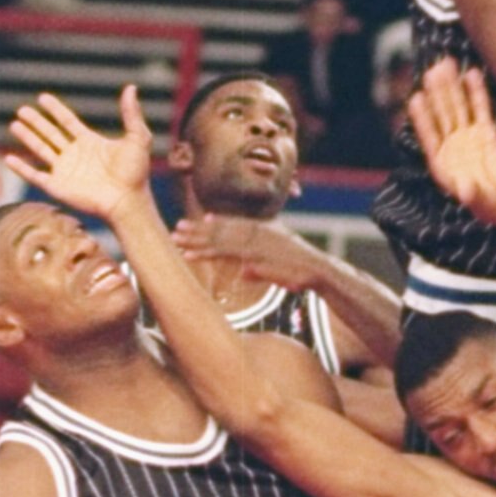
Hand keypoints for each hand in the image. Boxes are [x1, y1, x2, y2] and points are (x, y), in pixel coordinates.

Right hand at [6, 83, 152, 222]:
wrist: (127, 200)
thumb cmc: (135, 172)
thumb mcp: (137, 137)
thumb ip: (131, 113)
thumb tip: (131, 87)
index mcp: (89, 142)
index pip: (67, 121)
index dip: (55, 109)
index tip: (43, 98)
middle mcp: (74, 155)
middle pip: (50, 133)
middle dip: (35, 122)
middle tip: (21, 110)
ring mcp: (64, 170)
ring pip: (40, 149)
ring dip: (27, 137)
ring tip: (14, 124)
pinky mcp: (57, 186)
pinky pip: (34, 175)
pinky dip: (21, 168)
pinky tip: (8, 158)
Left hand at [175, 212, 317, 287]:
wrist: (319, 272)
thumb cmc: (300, 272)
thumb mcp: (278, 266)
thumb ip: (258, 268)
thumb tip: (243, 271)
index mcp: (263, 230)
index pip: (233, 225)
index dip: (213, 225)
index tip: (196, 223)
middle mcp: (257, 231)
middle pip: (222, 230)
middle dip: (198, 231)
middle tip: (176, 229)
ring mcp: (255, 241)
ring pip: (219, 240)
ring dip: (196, 241)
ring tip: (177, 241)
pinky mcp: (254, 254)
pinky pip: (225, 253)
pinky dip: (206, 253)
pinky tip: (190, 254)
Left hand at [407, 59, 495, 225]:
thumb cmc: (486, 204)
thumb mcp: (478, 202)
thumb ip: (471, 194)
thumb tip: (464, 188)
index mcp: (441, 163)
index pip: (428, 135)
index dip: (422, 118)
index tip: (416, 99)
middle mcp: (452, 146)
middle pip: (442, 114)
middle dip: (437, 93)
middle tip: (432, 71)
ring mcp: (468, 137)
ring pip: (458, 107)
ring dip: (452, 87)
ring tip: (446, 65)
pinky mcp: (487, 133)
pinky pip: (480, 109)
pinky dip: (476, 92)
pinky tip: (471, 74)